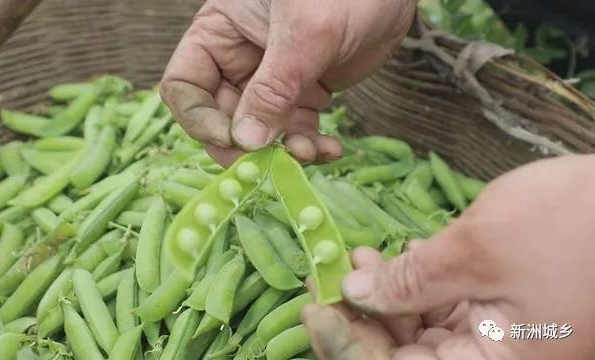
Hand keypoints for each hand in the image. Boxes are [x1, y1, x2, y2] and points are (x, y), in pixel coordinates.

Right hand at [160, 0, 415, 166]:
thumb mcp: (305, 33)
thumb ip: (273, 87)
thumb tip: (246, 141)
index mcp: (219, 32)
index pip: (185, 85)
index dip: (200, 119)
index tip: (233, 141)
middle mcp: (239, 58)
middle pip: (221, 116)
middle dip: (246, 144)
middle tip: (270, 165)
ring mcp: (272, 78)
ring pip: (261, 131)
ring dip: (283, 150)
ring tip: (313, 153)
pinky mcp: (304, 91)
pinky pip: (295, 129)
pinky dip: (310, 145)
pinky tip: (332, 149)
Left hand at [302, 154, 594, 358]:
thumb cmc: (571, 225)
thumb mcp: (477, 251)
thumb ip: (412, 281)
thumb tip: (356, 292)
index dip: (346, 346)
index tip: (313, 308)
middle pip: (402, 355)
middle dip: (358, 317)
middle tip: (324, 276)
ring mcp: (495, 337)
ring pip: (416, 331)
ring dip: (378, 298)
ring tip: (350, 259)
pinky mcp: (497, 308)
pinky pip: (439, 308)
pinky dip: (408, 285)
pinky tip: (383, 258)